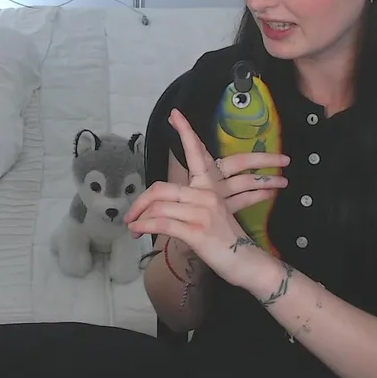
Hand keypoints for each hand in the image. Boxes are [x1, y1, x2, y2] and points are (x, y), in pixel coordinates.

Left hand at [125, 109, 280, 289]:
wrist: (246, 263)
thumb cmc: (225, 242)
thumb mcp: (210, 216)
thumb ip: (191, 205)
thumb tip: (161, 209)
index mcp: (210, 187)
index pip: (197, 154)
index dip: (186, 132)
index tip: (175, 114)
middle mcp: (206, 194)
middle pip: (160, 189)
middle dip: (139, 203)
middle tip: (130, 216)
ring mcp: (201, 211)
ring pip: (158, 207)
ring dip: (140, 219)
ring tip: (133, 229)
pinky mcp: (196, 230)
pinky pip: (162, 223)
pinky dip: (145, 226)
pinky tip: (139, 231)